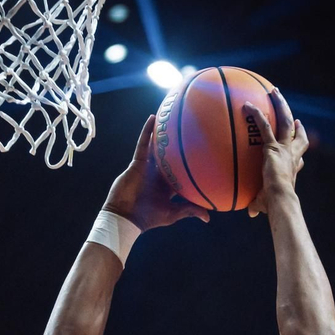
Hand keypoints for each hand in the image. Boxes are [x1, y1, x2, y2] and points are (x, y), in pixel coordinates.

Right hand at [102, 115, 210, 231]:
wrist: (126, 216)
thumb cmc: (148, 217)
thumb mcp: (173, 213)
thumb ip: (189, 210)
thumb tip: (208, 218)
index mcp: (167, 185)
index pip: (180, 171)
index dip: (189, 163)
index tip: (202, 153)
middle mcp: (158, 174)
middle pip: (169, 156)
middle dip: (177, 145)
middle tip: (190, 129)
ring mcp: (148, 167)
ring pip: (156, 146)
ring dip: (162, 133)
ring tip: (171, 117)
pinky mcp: (138, 162)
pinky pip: (142, 144)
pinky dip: (147, 131)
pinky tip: (153, 118)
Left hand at [242, 90, 306, 218]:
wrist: (280, 200)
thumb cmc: (274, 205)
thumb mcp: (265, 204)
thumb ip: (257, 205)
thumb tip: (250, 213)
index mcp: (292, 167)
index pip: (298, 153)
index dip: (299, 142)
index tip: (298, 133)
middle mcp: (292, 155)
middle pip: (296, 133)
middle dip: (292, 119)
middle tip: (290, 110)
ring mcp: (284, 148)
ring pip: (285, 121)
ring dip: (280, 104)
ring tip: (274, 91)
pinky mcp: (273, 147)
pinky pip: (264, 126)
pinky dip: (256, 115)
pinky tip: (246, 106)